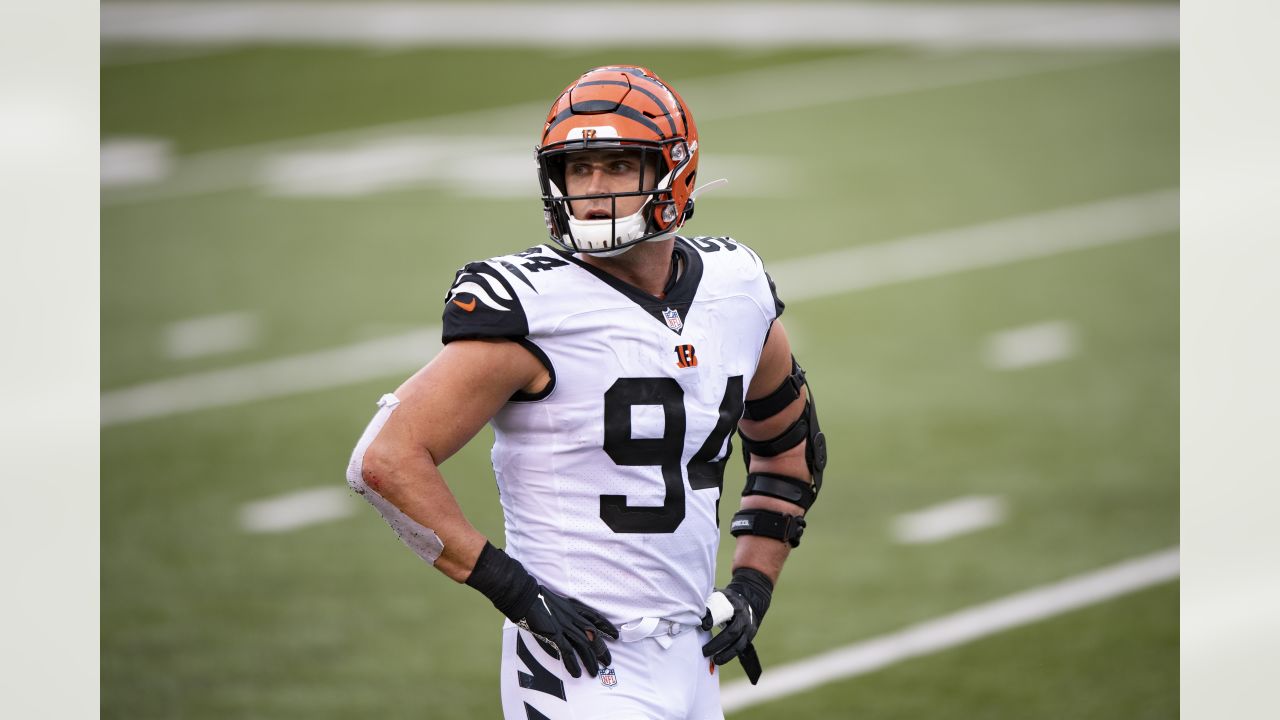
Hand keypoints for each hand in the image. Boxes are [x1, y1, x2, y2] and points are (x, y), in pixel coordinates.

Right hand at [517, 586, 618, 677]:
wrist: (525, 597)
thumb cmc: (538, 598)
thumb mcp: (558, 602)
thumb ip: (566, 612)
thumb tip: (569, 620)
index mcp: (574, 608)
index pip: (596, 618)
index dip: (606, 627)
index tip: (615, 635)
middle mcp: (572, 617)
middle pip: (592, 635)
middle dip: (601, 650)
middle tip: (608, 661)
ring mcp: (564, 626)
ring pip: (583, 645)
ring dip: (590, 660)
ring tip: (594, 672)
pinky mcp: (554, 633)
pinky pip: (567, 651)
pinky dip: (572, 663)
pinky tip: (576, 673)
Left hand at [701, 567, 773, 683]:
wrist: (749, 601)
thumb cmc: (727, 600)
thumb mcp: (719, 595)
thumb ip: (708, 601)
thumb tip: (693, 609)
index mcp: (734, 604)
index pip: (725, 611)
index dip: (714, 618)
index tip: (703, 626)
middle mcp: (743, 617)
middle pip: (733, 632)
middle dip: (718, 643)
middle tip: (704, 651)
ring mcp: (748, 628)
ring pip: (739, 644)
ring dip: (726, 654)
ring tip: (714, 660)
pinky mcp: (749, 637)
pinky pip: (740, 649)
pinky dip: (729, 656)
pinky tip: (719, 660)